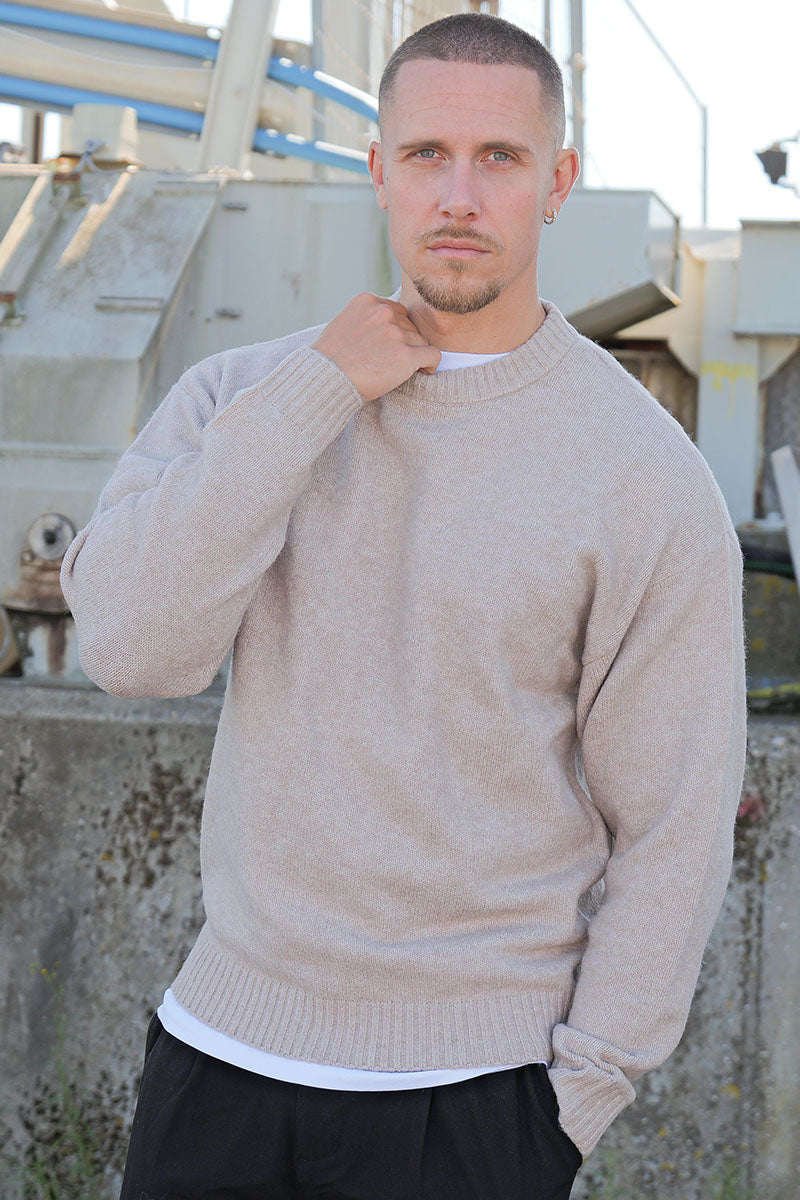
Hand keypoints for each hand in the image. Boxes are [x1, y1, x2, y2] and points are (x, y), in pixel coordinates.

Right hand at [311, 293, 440, 401]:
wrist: (325, 380)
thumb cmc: (329, 360)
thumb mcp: (342, 325)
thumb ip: (365, 319)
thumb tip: (381, 327)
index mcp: (368, 301)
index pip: (397, 312)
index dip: (396, 331)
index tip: (388, 347)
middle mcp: (383, 312)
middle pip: (410, 327)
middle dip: (404, 344)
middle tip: (389, 362)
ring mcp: (396, 333)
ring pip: (421, 342)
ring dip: (413, 356)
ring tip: (395, 370)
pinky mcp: (405, 354)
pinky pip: (433, 355)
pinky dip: (430, 364)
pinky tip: (423, 371)